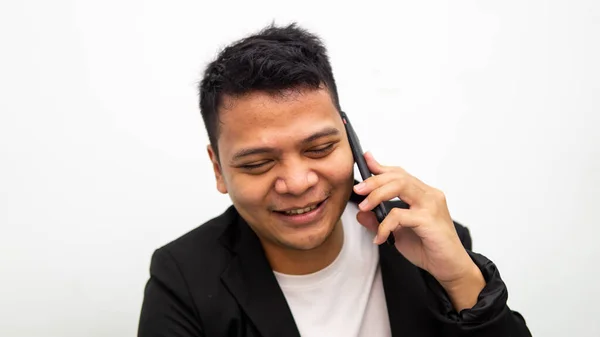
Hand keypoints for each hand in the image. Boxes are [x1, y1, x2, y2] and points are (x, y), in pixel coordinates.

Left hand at [353, 152, 484, 310]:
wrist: (449, 267)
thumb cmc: (428, 248)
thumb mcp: (398, 233)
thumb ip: (380, 220)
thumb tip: (360, 212)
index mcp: (424, 194)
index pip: (400, 174)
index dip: (381, 167)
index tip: (364, 161)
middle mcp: (429, 195)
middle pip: (398, 177)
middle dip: (374, 181)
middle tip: (358, 190)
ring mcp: (431, 205)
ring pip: (400, 186)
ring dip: (377, 195)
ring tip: (364, 207)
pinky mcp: (429, 219)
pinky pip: (399, 215)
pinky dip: (385, 225)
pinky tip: (380, 238)